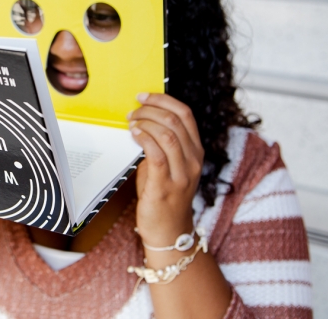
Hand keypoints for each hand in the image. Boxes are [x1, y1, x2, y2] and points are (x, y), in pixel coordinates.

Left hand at [128, 93, 203, 248]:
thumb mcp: (167, 165)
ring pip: (168, 134)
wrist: (168, 231)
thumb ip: (160, 144)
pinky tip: (134, 134)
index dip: (164, 100)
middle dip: (151, 109)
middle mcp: (193, 160)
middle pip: (176, 121)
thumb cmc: (164, 196)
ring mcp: (182, 174)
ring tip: (132, 121)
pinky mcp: (165, 185)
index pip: (186, 114)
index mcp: (195, 151)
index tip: (144, 96)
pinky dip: (144, 139)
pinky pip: (157, 154)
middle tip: (133, 110)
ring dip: (146, 122)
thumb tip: (140, 121)